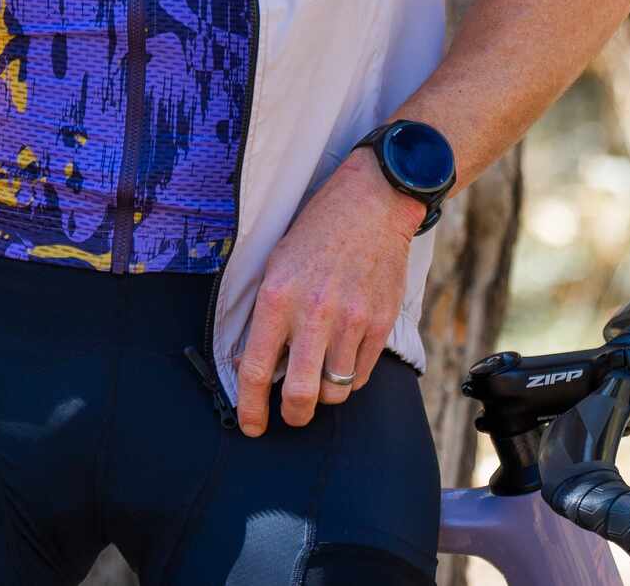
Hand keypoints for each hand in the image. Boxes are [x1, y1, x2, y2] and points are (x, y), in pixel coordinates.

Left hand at [233, 148, 423, 436]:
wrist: (371, 204)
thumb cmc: (316, 231)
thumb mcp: (276, 264)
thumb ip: (267, 314)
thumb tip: (256, 363)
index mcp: (277, 297)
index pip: (255, 369)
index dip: (249, 408)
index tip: (251, 425)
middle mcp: (313, 313)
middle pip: (300, 395)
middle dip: (292, 416)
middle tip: (290, 415)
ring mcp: (350, 321)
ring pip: (334, 390)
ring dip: (323, 393)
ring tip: (317, 374)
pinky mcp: (380, 324)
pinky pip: (361, 375)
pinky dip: (349, 377)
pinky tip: (341, 357)